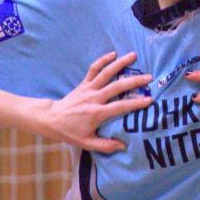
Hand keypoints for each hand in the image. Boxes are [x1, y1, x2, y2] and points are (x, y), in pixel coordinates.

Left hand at [35, 51, 151, 151]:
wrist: (51, 119)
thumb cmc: (69, 132)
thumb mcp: (86, 143)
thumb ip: (106, 146)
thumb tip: (123, 146)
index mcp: (97, 113)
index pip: (120, 106)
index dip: (136, 103)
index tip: (149, 99)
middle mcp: (94, 98)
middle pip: (117, 86)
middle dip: (134, 81)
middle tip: (149, 77)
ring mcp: (88, 89)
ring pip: (106, 73)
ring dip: (120, 63)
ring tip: (133, 55)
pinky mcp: (83, 84)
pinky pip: (93, 69)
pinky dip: (103, 60)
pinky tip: (113, 54)